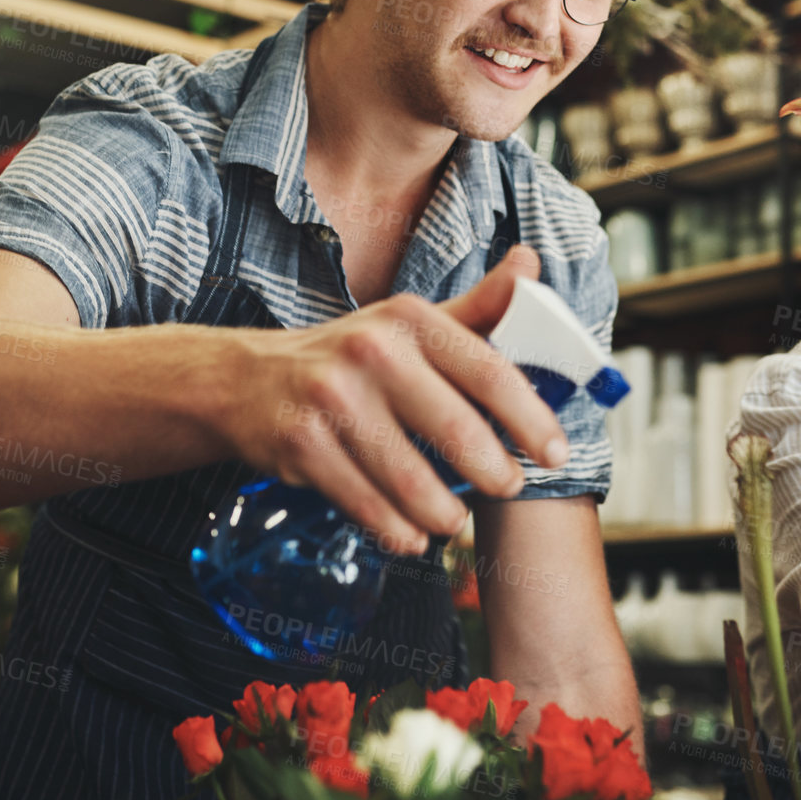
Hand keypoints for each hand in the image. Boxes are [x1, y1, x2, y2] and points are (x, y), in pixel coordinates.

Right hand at [221, 244, 565, 552]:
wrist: (244, 379)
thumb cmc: (348, 356)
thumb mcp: (408, 325)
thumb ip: (476, 307)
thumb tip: (530, 264)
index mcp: (410, 319)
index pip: (488, 370)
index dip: (531, 418)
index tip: (556, 453)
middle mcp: (372, 351)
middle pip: (456, 429)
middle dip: (493, 472)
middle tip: (507, 487)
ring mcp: (332, 397)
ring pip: (410, 477)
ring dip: (443, 512)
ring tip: (455, 520)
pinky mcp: (301, 443)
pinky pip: (364, 502)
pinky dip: (396, 529)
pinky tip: (410, 535)